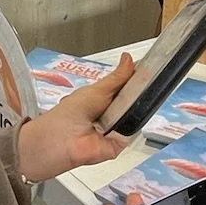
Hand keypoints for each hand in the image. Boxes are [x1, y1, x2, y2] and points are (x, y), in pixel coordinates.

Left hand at [17, 53, 137, 182]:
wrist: (55, 142)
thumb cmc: (66, 116)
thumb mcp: (96, 90)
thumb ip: (116, 78)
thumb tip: (129, 59)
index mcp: (104, 99)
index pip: (127, 87)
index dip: (138, 78)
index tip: (150, 67)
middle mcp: (111, 115)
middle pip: (135, 101)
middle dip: (141, 91)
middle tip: (148, 79)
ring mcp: (115, 130)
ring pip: (136, 117)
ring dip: (136, 107)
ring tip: (136, 95)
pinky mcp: (118, 145)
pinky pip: (132, 134)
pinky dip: (131, 125)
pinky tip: (126, 116)